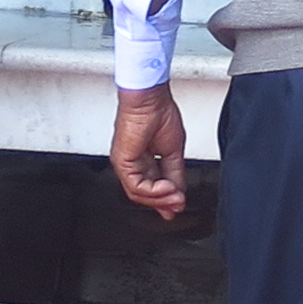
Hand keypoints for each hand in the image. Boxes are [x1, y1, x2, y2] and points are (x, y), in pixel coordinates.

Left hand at [110, 82, 190, 218]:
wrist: (150, 98)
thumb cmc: (158, 112)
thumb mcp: (174, 150)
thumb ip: (176, 173)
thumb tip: (179, 191)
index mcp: (143, 160)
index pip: (152, 186)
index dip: (165, 198)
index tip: (178, 204)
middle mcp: (132, 163)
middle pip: (145, 193)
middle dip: (164, 202)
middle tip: (179, 205)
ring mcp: (125, 164)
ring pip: (139, 193)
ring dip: (160, 199)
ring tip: (177, 197)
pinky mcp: (122, 162)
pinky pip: (136, 186)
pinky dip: (153, 191)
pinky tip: (167, 188)